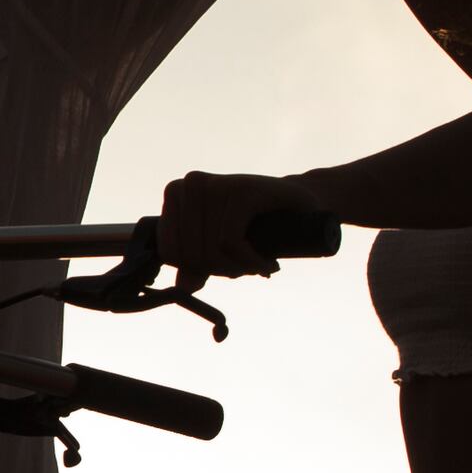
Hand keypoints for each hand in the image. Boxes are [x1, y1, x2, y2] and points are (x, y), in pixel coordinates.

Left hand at [158, 167, 326, 279]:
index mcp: (176, 194)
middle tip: (248, 267)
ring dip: (240, 268)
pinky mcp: (239, 190)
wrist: (302, 205)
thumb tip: (182, 287)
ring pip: (212, 251)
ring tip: (260, 263)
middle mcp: (190, 184)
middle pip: (191, 254)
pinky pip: (231, 243)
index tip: (225, 268)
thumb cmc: (257, 226)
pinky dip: (251, 262)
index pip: (169, 252)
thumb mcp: (220, 246)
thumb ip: (197, 265)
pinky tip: (268, 264)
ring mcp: (214, 184)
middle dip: (222, 270)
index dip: (198, 270)